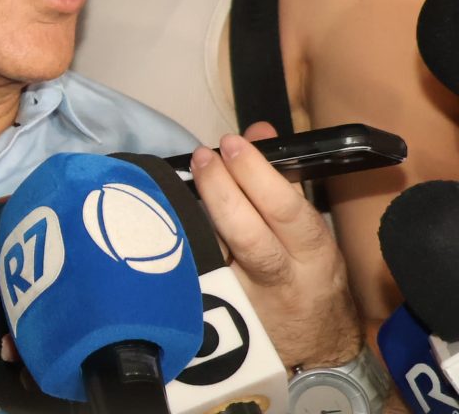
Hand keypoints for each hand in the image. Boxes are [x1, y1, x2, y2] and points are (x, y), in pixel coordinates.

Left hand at [190, 123, 362, 368]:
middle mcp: (282, 280)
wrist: (318, 345)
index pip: (289, 213)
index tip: (233, 143)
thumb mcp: (309, 231)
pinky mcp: (216, 317)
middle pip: (250, 238)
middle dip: (222, 192)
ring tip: (175, 183)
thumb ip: (282, 181)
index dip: (259, 177)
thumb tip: (258, 132)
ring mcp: (246, 304)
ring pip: (215, 262)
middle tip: (202, 156)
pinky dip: (178, 249)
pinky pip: (193, 279)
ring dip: (193, 219)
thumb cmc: (310, 275)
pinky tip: (160, 223)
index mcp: (312, 253)